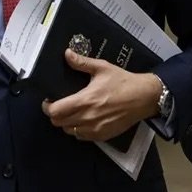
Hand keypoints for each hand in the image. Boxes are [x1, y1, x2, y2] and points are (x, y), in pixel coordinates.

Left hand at [41, 49, 161, 140]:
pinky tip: (85, 119)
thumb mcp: (102, 68)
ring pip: (69, 131)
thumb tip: (67, 54)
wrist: (143, 97)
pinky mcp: (102, 136)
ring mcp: (94, 129)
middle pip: (58, 123)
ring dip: (67, 123)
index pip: (55, 111)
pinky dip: (79, 130)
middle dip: (56, 114)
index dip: (48, 106)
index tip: (49, 101)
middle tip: (60, 105)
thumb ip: (82, 63)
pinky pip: (82, 137)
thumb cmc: (123, 81)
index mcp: (85, 100)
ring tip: (73, 112)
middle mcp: (87, 118)